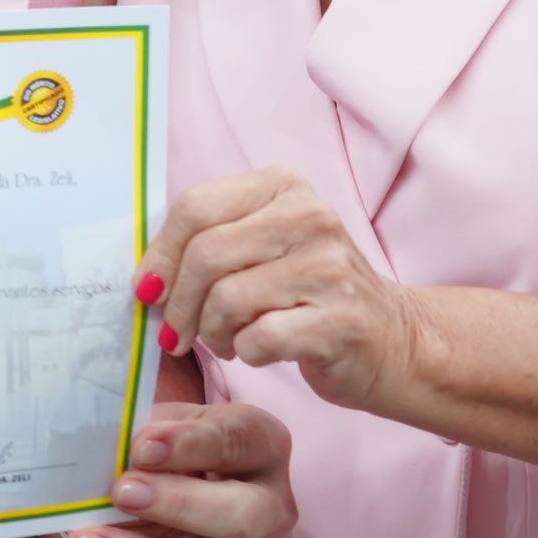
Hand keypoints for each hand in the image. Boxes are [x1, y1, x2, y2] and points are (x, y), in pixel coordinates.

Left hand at [55, 399, 297, 537]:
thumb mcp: (165, 422)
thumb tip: (99, 454)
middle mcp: (270, 507)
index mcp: (262, 446)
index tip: (141, 447)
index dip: (192, 444)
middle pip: (242, 515)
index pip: (238, 441)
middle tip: (121, 492)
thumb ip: (142, 433)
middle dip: (178, 505)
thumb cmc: (173, 443)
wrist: (182, 481)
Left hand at [144, 165, 426, 413]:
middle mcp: (311, 216)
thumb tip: (145, 276)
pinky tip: (255, 351)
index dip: (160, 254)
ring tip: (225, 340)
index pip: (195, 208)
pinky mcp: (341, 321)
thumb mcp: (262, 245)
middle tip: (179, 332)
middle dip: (179, 303)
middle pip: (206, 255)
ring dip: (212, 332)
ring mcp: (330, 268)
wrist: (392, 338)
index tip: (148, 290)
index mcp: (284, 185)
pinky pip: (258, 338)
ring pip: (227, 298)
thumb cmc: (308, 293)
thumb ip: (208, 240)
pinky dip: (244, 352)